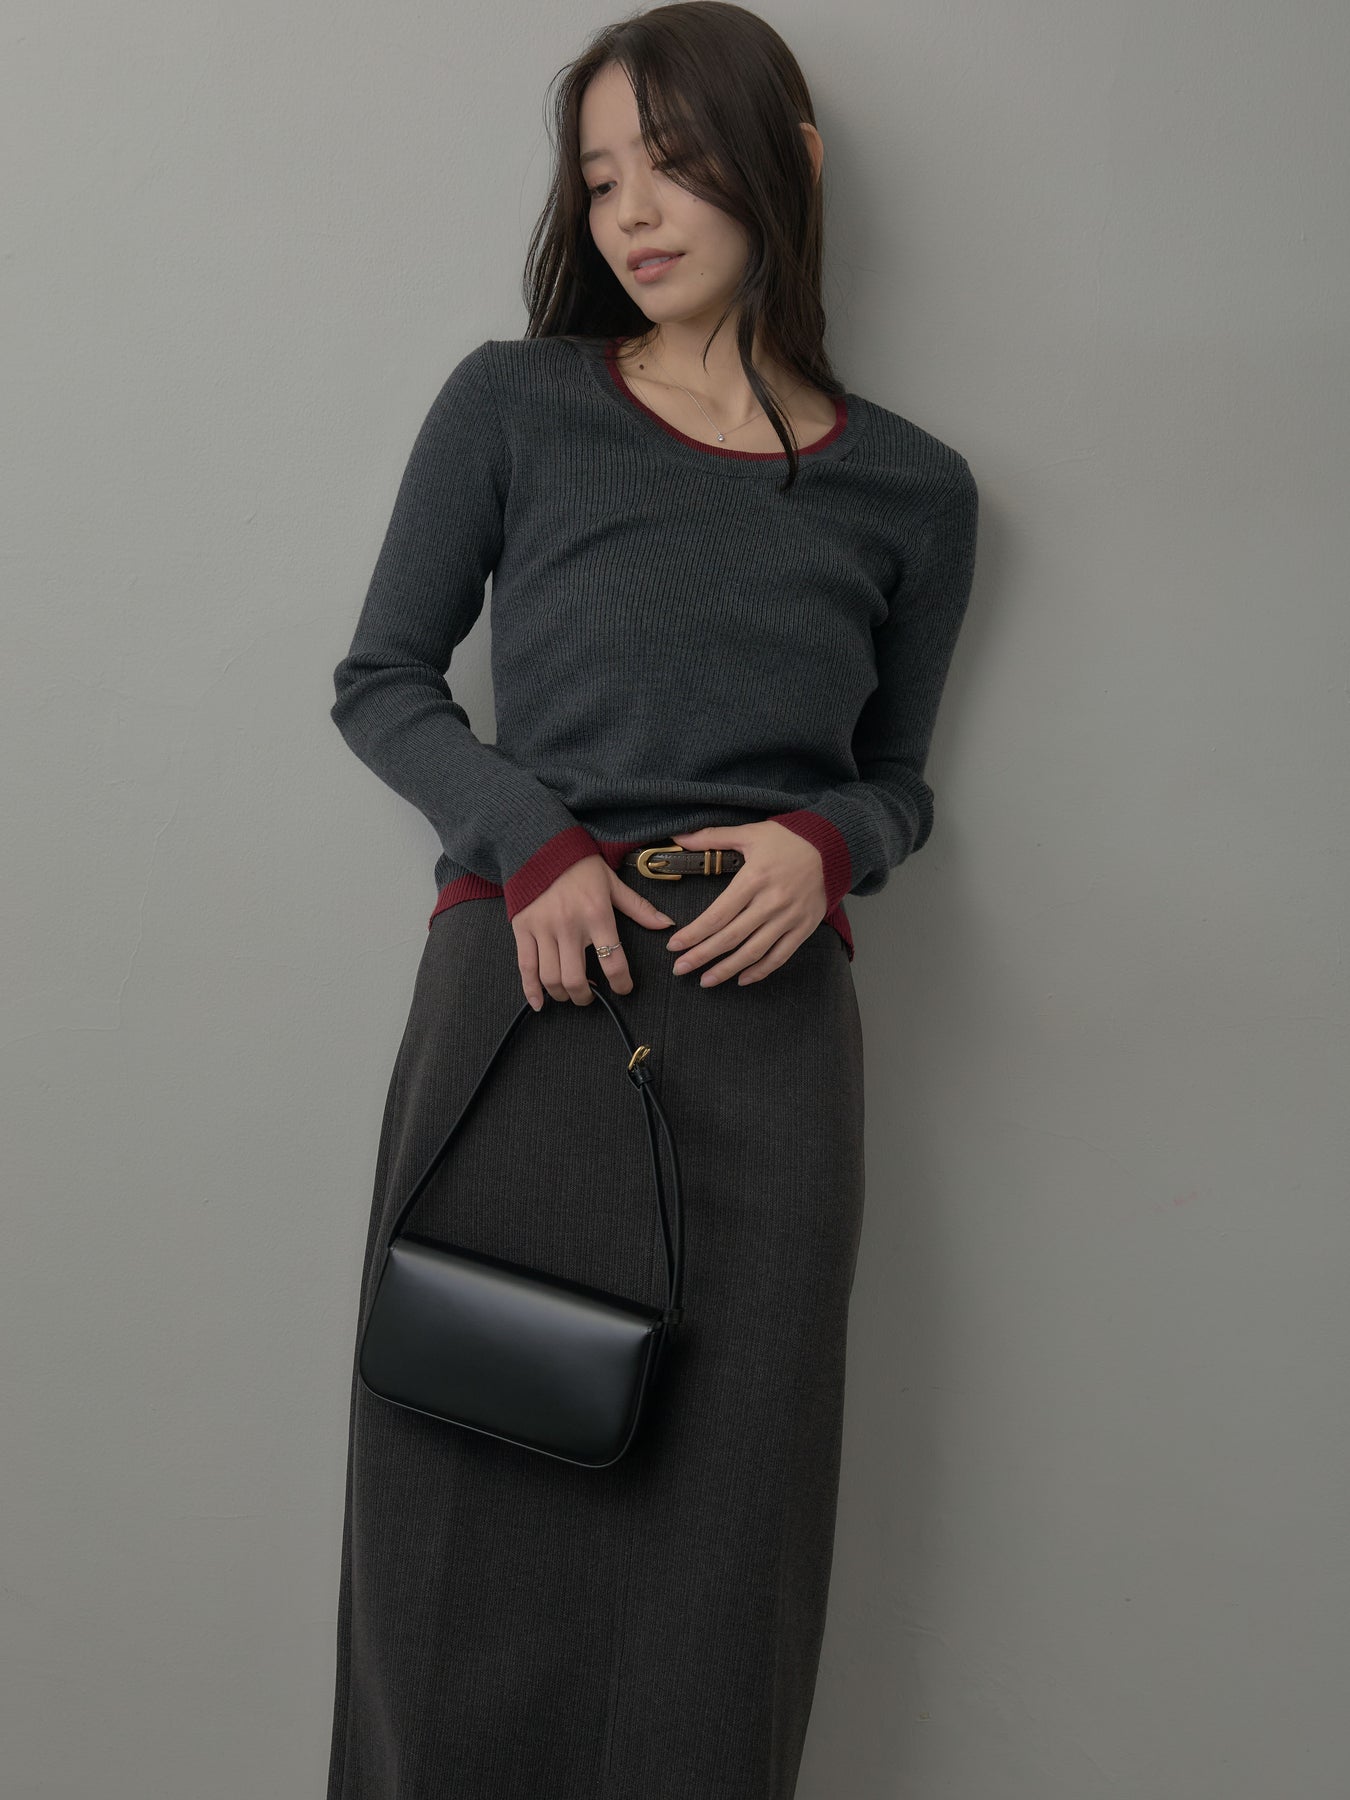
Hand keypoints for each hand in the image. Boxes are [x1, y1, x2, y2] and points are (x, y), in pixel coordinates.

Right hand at [511, 854, 674, 1009]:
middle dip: (585, 996)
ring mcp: (543, 928)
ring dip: (562, 995)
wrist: (539, 845)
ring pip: (551, 977)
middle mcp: (569, 925)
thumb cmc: (579, 865)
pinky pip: (526, 967)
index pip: (613, 961)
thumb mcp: (613, 883)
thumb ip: (638, 908)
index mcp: (596, 914)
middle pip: (575, 979)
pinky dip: (531, 990)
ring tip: (569, 993)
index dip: (621, 983)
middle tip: (590, 996)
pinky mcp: (522, 929)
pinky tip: (539, 1002)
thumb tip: (666, 924)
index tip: (624, 989)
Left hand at [663, 822, 827, 986]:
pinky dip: (760, 971)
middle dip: (701, 956)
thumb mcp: (750, 832)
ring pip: (753, 952)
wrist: (833, 846)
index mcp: (754, 879)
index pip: (717, 915)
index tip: (674, 946)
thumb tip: (679, 837)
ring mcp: (789, 918)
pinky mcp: (804, 928)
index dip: (694, 933)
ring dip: (727, 970)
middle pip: (730, 938)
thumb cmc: (789, 838)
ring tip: (706, 981)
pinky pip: (780, 956)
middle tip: (680, 969)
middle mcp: (771, 902)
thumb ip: (712, 837)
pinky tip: (742, 979)